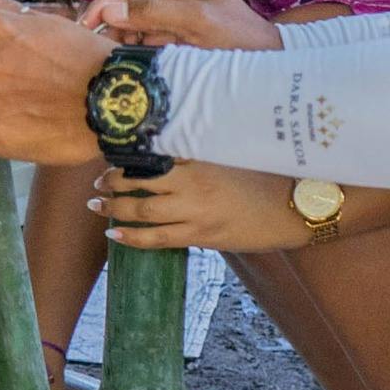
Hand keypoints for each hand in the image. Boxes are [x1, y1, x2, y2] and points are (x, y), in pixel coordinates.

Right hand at [84, 0, 281, 52]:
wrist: (265, 61)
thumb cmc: (240, 37)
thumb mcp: (199, 22)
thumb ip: (155, 13)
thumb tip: (111, 12)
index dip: (105, 0)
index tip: (90, 25)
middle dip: (106, 20)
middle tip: (90, 45)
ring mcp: (168, 10)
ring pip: (126, 19)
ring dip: (115, 37)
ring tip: (104, 57)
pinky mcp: (168, 31)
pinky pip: (138, 36)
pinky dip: (127, 48)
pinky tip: (122, 61)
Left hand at [97, 161, 320, 254]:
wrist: (293, 207)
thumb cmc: (266, 178)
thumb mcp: (232, 156)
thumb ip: (201, 154)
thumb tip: (172, 150)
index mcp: (201, 157)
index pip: (153, 153)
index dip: (126, 155)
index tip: (111, 153)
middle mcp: (194, 182)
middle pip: (139, 180)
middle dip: (112, 181)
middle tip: (97, 181)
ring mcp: (196, 210)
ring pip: (142, 210)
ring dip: (114, 207)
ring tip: (96, 204)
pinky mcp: (202, 235)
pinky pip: (158, 238)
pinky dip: (132, 237)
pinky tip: (114, 235)